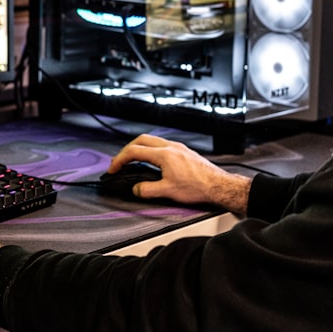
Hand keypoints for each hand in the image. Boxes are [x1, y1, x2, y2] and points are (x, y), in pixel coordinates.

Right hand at [107, 134, 251, 215]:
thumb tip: (136, 189)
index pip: (134, 152)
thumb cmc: (198, 187)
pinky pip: (162, 145)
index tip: (114, 168)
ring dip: (139, 148)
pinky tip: (153, 161)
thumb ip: (147, 190)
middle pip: (141, 140)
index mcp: (164, 154)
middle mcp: (171, 147)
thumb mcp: (168, 191)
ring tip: (133, 160)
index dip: (120, 160)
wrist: (218, 185)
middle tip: (120, 161)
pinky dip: (151, 150)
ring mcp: (178, 148)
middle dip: (127, 150)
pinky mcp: (184, 152)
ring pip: (152, 141)